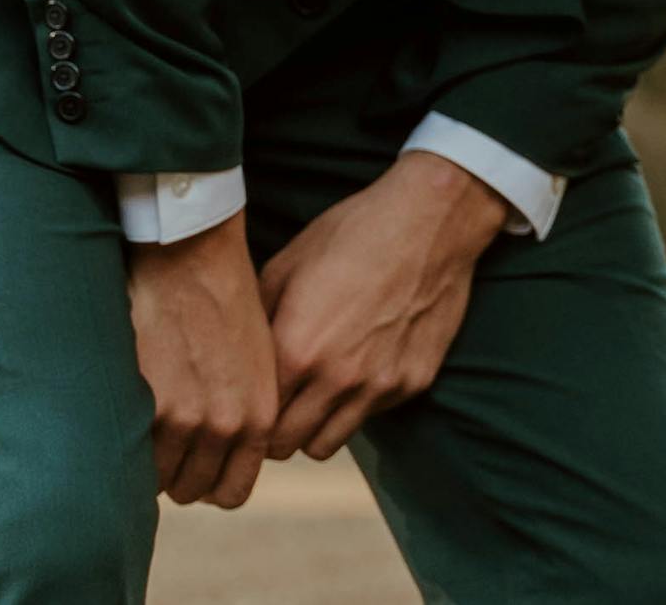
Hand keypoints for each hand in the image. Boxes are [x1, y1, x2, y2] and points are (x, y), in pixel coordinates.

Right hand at [126, 216, 278, 506]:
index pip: (232, 493)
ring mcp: (185, 420)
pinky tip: (130, 412)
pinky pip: (129, 456)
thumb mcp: (257, 364)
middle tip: (166, 441)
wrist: (191, 258)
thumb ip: (244, 414)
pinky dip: (125, 444)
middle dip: (177, 474)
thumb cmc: (225, 301)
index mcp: (259, 416)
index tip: (195, 466)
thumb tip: (222, 452)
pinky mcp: (146, 406)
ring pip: (157, 480)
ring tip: (147, 422)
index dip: (210, 483)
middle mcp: (226, 425)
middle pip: (191, 490)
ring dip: (149, 460)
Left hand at [258, 152, 511, 459]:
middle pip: (286, 446)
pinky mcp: (414, 381)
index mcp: (296, 350)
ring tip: (317, 394)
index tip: (251, 402)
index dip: (248, 413)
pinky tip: (364, 364)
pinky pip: (371, 415)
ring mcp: (380, 384)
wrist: (432, 218)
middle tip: (280, 403)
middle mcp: (337, 378)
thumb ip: (256, 322)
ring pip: (326, 444)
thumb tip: (234, 356)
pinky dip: (360, 403)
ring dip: (315, 426)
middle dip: (276, 430)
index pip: (253, 421)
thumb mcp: (287, 266)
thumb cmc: (354, 233)